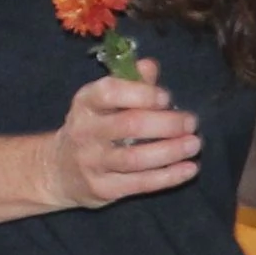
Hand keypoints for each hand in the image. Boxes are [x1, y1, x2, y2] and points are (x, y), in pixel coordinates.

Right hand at [45, 72, 206, 209]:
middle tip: (191, 122)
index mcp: (86, 103)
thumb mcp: (104, 101)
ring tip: (194, 144)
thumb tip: (150, 66)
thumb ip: (130, 82)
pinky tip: (189, 169)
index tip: (166, 98)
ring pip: (135, 158)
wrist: (60, 170)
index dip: (142, 94)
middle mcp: (85, 131)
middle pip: (129, 126)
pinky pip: (140, 183)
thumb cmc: (94, 127)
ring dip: (171, 151)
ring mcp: (92, 162)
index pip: (110, 92)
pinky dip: (168, 176)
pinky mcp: (102, 188)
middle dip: (166, 124)